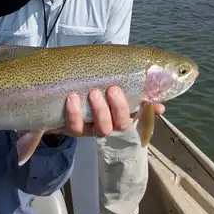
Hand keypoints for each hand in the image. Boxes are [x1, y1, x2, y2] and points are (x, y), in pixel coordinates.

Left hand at [49, 86, 166, 137]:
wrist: (52, 97)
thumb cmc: (85, 87)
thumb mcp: (104, 84)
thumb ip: (129, 88)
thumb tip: (161, 105)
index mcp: (117, 112)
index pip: (137, 114)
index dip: (147, 111)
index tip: (149, 101)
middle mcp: (106, 123)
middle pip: (120, 125)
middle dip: (119, 108)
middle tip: (112, 90)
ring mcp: (90, 128)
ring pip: (102, 129)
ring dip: (100, 111)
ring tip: (93, 93)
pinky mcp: (71, 129)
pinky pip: (75, 127)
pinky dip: (75, 113)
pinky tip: (72, 98)